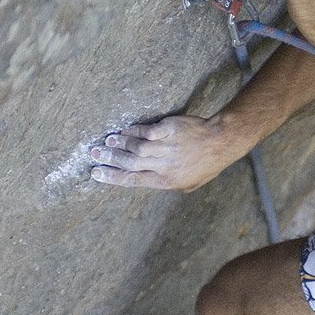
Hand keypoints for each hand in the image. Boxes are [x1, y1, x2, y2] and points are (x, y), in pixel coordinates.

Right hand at [89, 115, 244, 191]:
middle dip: (109, 158)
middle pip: (130, 163)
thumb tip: (145, 182)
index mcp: (166, 181)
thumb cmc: (205, 165)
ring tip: (106, 141)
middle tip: (93, 154)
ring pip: (136, 146)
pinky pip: (148, 131)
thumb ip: (166, 184)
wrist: (220, 142)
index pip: (133, 180)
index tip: (96, 173)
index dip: (112, 177)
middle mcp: (164, 164)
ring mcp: (167, 146)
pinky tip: (124, 130)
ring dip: (119, 144)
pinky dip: (134, 131)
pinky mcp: (170, 129)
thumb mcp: (188, 185)